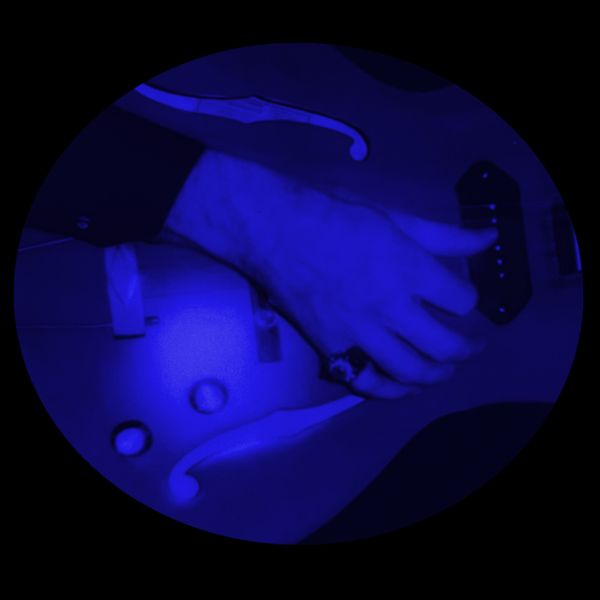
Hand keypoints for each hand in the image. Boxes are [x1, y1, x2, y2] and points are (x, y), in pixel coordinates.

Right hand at [165, 151, 496, 399]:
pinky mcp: (333, 347)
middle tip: (472, 347)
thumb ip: (444, 234)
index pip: (461, 301)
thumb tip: (488, 238)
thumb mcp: (393, 216)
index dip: (469, 302)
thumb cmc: (333, 214)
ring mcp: (360, 332)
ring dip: (437, 374)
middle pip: (445, 345)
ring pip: (411, 370)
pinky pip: (368, 381)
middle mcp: (390, 307)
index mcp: (409, 269)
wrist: (274, 230)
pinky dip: (392, 391)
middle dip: (467, 349)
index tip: (462, 300)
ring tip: (445, 369)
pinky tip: (404, 386)